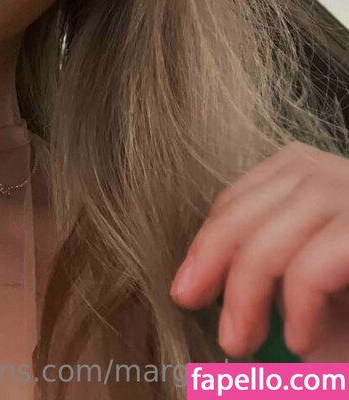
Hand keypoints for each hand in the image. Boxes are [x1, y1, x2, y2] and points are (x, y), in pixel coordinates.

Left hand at [170, 141, 348, 359]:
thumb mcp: (319, 288)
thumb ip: (271, 281)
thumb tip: (199, 300)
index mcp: (315, 176)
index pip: (241, 198)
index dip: (206, 243)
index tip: (184, 290)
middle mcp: (338, 173)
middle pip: (250, 208)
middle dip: (214, 265)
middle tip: (200, 320)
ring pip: (278, 234)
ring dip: (248, 292)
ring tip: (240, 345)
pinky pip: (318, 261)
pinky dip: (297, 304)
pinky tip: (298, 341)